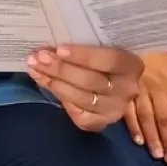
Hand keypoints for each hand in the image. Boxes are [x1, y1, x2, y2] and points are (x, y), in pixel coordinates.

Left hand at [26, 45, 142, 131]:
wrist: (120, 82)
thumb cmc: (109, 57)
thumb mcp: (108, 46)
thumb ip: (91, 43)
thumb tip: (57, 42)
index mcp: (132, 65)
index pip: (108, 60)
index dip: (83, 55)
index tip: (58, 48)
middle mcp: (127, 90)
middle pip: (90, 81)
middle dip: (60, 69)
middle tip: (38, 57)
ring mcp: (114, 110)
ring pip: (81, 97)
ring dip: (54, 82)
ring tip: (35, 68)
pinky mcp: (101, 123)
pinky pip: (77, 113)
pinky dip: (59, 96)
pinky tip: (44, 83)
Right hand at [124, 52, 166, 163]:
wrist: (137, 43)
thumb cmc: (164, 65)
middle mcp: (157, 86)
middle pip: (165, 117)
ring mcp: (139, 87)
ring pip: (147, 116)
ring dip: (153, 137)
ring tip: (158, 155)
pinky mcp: (123, 89)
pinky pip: (128, 110)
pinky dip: (133, 126)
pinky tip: (138, 142)